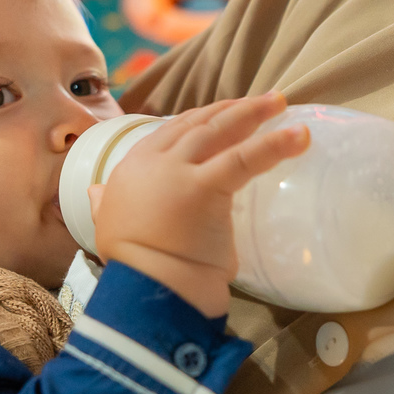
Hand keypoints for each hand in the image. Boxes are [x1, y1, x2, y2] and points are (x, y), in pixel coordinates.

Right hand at [89, 92, 308, 316]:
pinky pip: (244, 157)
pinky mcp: (204, 187)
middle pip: (198, 123)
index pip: (172, 131)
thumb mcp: (107, 228)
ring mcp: (178, 171)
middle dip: (232, 109)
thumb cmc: (135, 269)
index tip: (226, 112)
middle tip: (264, 102)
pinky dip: (274, 144)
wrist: (146, 291)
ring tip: (281, 102)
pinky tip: (298, 136)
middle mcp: (153, 162)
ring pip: (219, 130)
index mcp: (132, 168)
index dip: (202, 118)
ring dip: (253, 112)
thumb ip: (104, 204)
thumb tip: (95, 192)